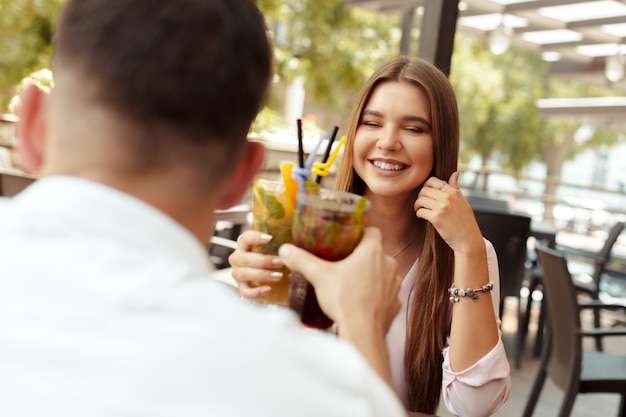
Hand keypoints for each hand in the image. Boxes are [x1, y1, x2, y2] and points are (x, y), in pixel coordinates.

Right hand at [228, 230, 284, 298]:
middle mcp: (240, 259)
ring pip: (242, 274)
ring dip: (261, 274)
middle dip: (263, 261)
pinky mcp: (244, 289)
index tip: (270, 238)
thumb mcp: (287, 251)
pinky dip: (256, 291)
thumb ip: (289, 250)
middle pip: (243, 258)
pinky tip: (269, 289)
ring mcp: (240, 275)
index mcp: (247, 246)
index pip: (245, 238)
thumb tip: (287, 250)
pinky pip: (245, 291)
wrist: (286, 283)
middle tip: (280, 262)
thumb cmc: (280, 260)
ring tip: (278, 276)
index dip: (255, 237)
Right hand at [278, 227, 400, 334]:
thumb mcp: (319, 276)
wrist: (362, 333)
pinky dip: (377, 295)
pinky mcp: (395, 303)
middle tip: (344, 263)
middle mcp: (389, 264)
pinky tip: (362, 301)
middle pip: (377, 253)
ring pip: (383, 273)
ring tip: (352, 283)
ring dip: (372, 276)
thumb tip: (286, 250)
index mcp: (372, 251)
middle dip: (362, 257)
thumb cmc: (345, 301)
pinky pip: (387, 294)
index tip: (348, 239)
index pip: (372, 231)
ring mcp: (395, 284)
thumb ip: (302, 260)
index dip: (361, 233)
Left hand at [414, 171, 483, 253]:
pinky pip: (420, 211)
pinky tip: (423, 216)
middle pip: (424, 189)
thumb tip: (455, 173)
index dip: (426, 186)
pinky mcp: (436, 218)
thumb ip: (456, 188)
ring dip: (418, 205)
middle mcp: (448, 197)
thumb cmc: (465, 222)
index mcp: (454, 192)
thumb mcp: (463, 202)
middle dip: (420, 196)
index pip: (433, 180)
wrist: (468, 240)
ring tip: (420, 209)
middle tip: (421, 203)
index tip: (426, 194)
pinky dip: (419, 214)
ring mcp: (442, 207)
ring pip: (420, 199)